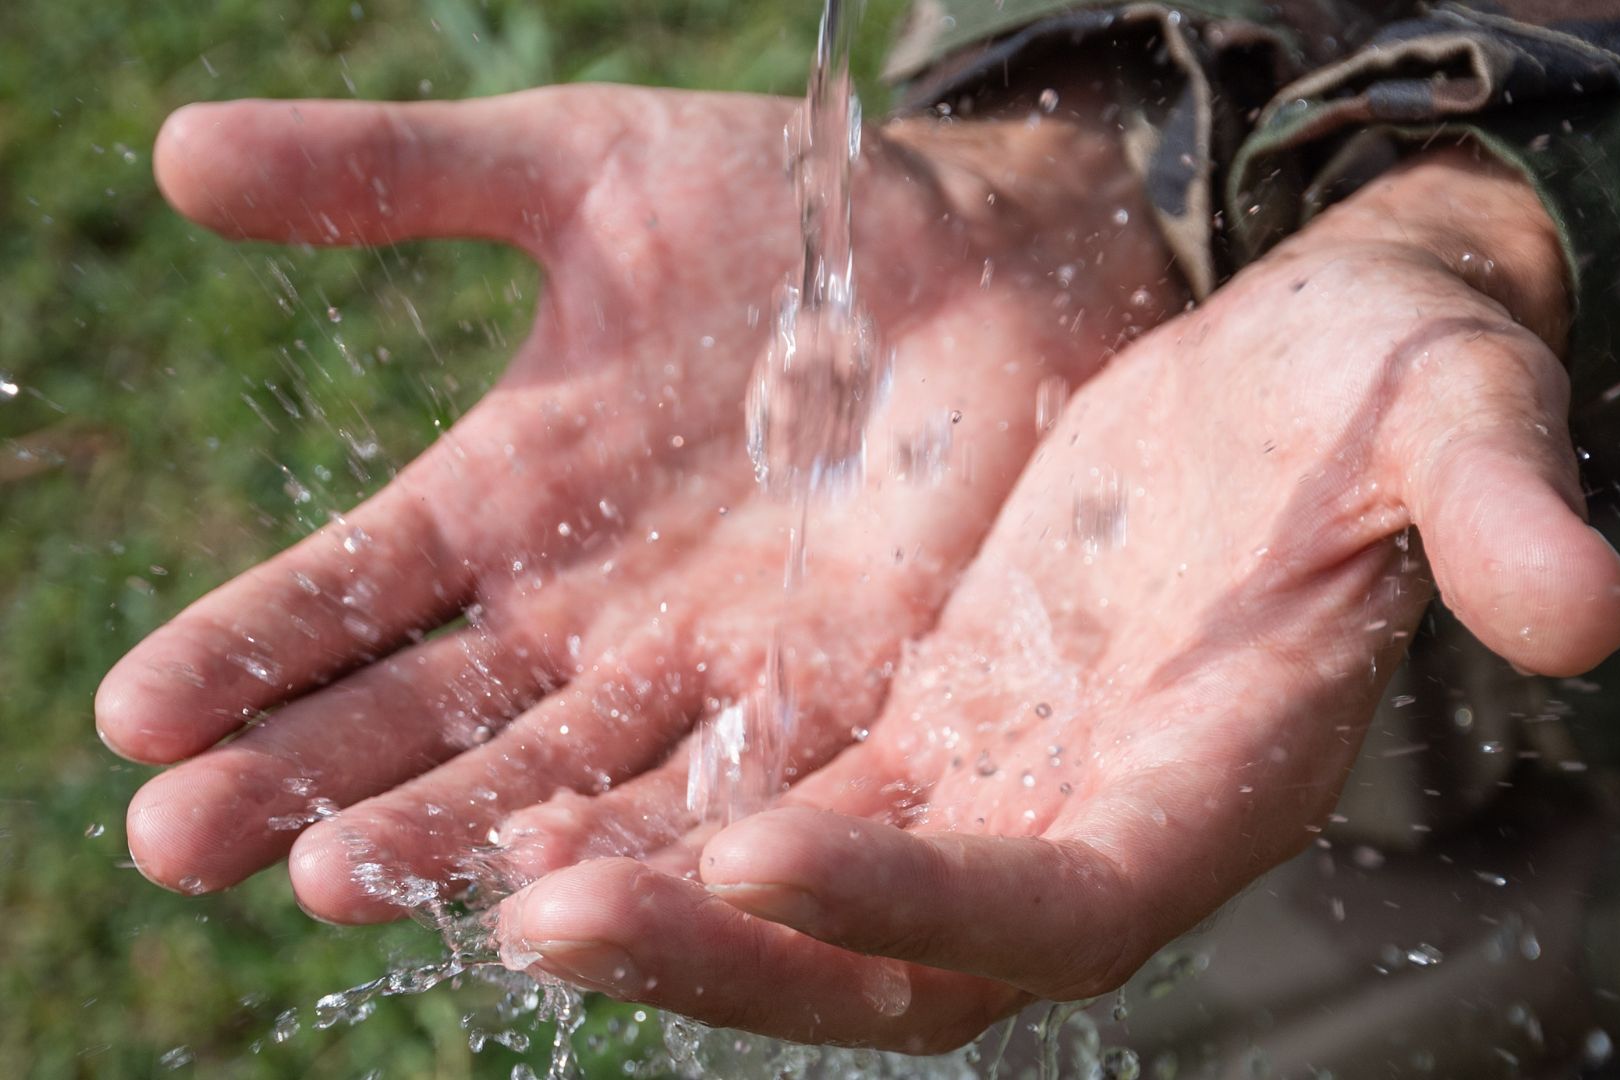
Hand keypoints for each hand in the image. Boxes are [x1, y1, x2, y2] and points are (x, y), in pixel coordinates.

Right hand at [98, 86, 1177, 919]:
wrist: (978, 255)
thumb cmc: (779, 212)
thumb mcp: (578, 178)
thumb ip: (397, 177)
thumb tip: (178, 155)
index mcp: (506, 503)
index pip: (348, 595)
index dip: (242, 651)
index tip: (130, 716)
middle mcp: (586, 616)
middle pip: (427, 720)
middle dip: (306, 781)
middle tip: (177, 841)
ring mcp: (705, 668)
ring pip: (559, 776)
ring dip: (448, 831)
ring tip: (331, 877)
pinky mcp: (833, 696)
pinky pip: (730, 786)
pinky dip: (648, 835)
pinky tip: (557, 881)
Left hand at [493, 147, 1619, 1049]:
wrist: (1316, 363)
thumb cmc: (1396, 388)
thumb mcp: (1456, 416)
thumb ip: (1500, 512)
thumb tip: (1588, 609)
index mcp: (1219, 777)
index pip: (1066, 898)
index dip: (927, 900)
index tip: (762, 851)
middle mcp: (1091, 817)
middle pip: (901, 954)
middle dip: (732, 953)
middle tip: (538, 915)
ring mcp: (995, 780)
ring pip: (807, 898)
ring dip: (656, 901)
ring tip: (478, 873)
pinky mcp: (925, 716)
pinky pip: (776, 797)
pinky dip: (665, 813)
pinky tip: (528, 788)